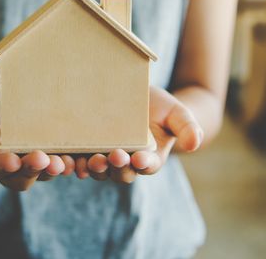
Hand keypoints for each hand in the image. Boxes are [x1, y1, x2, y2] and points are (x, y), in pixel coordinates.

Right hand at [0, 90, 74, 190]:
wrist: (0, 110)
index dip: (2, 166)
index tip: (11, 161)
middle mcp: (10, 169)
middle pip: (22, 176)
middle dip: (33, 169)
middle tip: (43, 160)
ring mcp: (32, 164)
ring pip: (44, 173)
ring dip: (55, 168)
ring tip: (64, 162)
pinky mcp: (51, 155)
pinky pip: (62, 163)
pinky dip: (72, 162)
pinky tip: (81, 159)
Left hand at [78, 86, 202, 182]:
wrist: (133, 94)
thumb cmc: (158, 105)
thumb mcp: (176, 112)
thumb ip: (187, 127)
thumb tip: (195, 144)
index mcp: (149, 158)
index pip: (148, 165)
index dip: (144, 163)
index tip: (140, 158)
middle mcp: (126, 162)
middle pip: (121, 172)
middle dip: (117, 167)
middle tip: (113, 156)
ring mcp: (104, 157)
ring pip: (100, 170)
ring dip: (95, 168)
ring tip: (92, 160)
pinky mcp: (86, 149)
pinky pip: (80, 161)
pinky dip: (75, 163)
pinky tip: (69, 159)